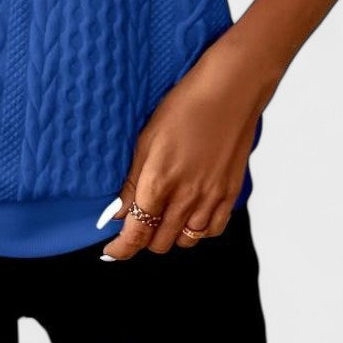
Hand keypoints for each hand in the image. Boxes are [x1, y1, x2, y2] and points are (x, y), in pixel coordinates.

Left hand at [100, 32, 280, 259]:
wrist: (229, 92)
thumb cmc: (184, 107)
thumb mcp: (146, 140)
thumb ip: (132, 183)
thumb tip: (117, 215)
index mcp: (159, 182)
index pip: (136, 234)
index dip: (121, 249)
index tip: (112, 251)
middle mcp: (186, 197)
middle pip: (159, 242)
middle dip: (143, 238)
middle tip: (136, 224)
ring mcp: (211, 198)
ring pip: (186, 241)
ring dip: (170, 234)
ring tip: (162, 216)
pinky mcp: (230, 194)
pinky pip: (212, 230)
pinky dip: (197, 230)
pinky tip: (189, 214)